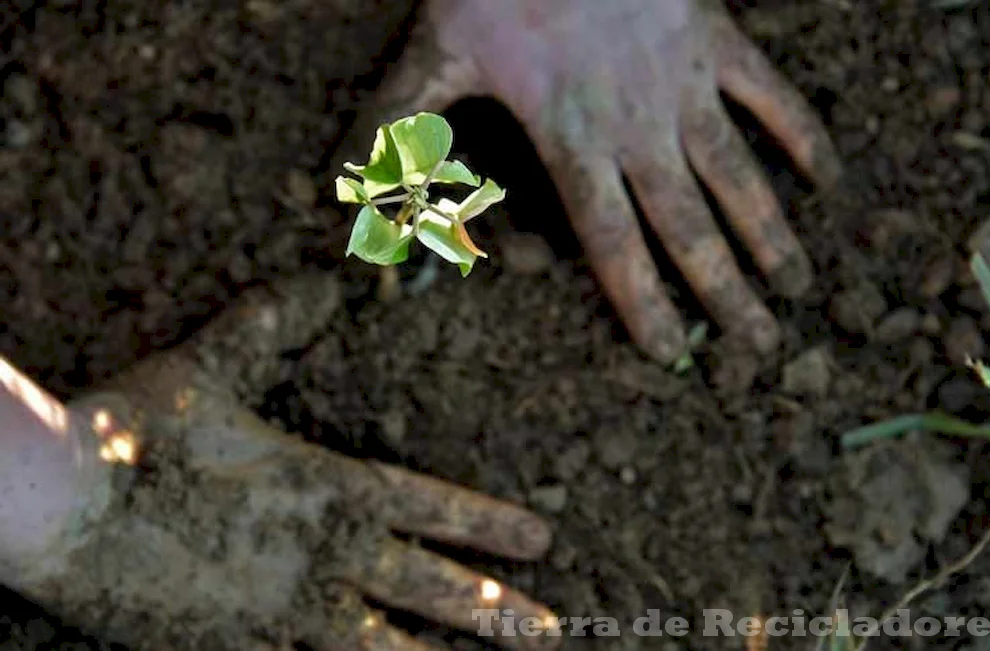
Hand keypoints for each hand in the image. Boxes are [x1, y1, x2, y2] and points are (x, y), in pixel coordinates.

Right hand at [11, 277, 557, 650]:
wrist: (61, 504)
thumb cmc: (138, 429)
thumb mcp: (213, 364)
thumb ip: (272, 323)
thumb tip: (321, 278)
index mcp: (331, 488)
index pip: (436, 508)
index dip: (493, 526)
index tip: (542, 541)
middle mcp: (326, 557)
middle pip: (434, 590)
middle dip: (498, 610)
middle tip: (551, 631)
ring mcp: (286, 613)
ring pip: (387, 650)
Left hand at [347, 0, 840, 362]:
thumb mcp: (432, 57)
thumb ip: (395, 134)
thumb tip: (346, 207)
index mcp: (573, 142)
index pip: (613, 243)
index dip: (642, 302)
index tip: (671, 353)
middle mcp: (638, 127)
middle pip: (687, 226)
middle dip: (723, 291)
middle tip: (758, 348)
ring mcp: (684, 83)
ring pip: (737, 174)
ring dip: (768, 233)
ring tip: (796, 287)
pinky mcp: (715, 39)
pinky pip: (770, 94)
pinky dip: (800, 133)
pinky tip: (826, 177)